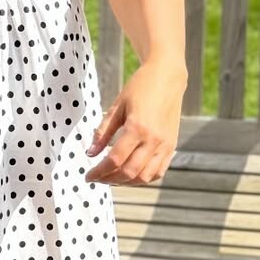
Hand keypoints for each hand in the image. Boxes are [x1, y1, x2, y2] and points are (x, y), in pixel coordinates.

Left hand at [84, 58, 185, 186]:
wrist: (167, 77)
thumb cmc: (140, 87)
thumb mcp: (117, 106)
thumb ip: (103, 131)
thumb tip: (90, 153)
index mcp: (136, 128)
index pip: (114, 160)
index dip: (99, 172)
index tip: (88, 176)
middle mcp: (153, 140)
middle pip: (129, 172)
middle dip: (109, 179)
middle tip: (97, 178)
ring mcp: (165, 145)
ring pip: (144, 177)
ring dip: (126, 182)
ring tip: (112, 177)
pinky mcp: (171, 146)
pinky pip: (158, 172)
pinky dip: (143, 178)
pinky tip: (131, 174)